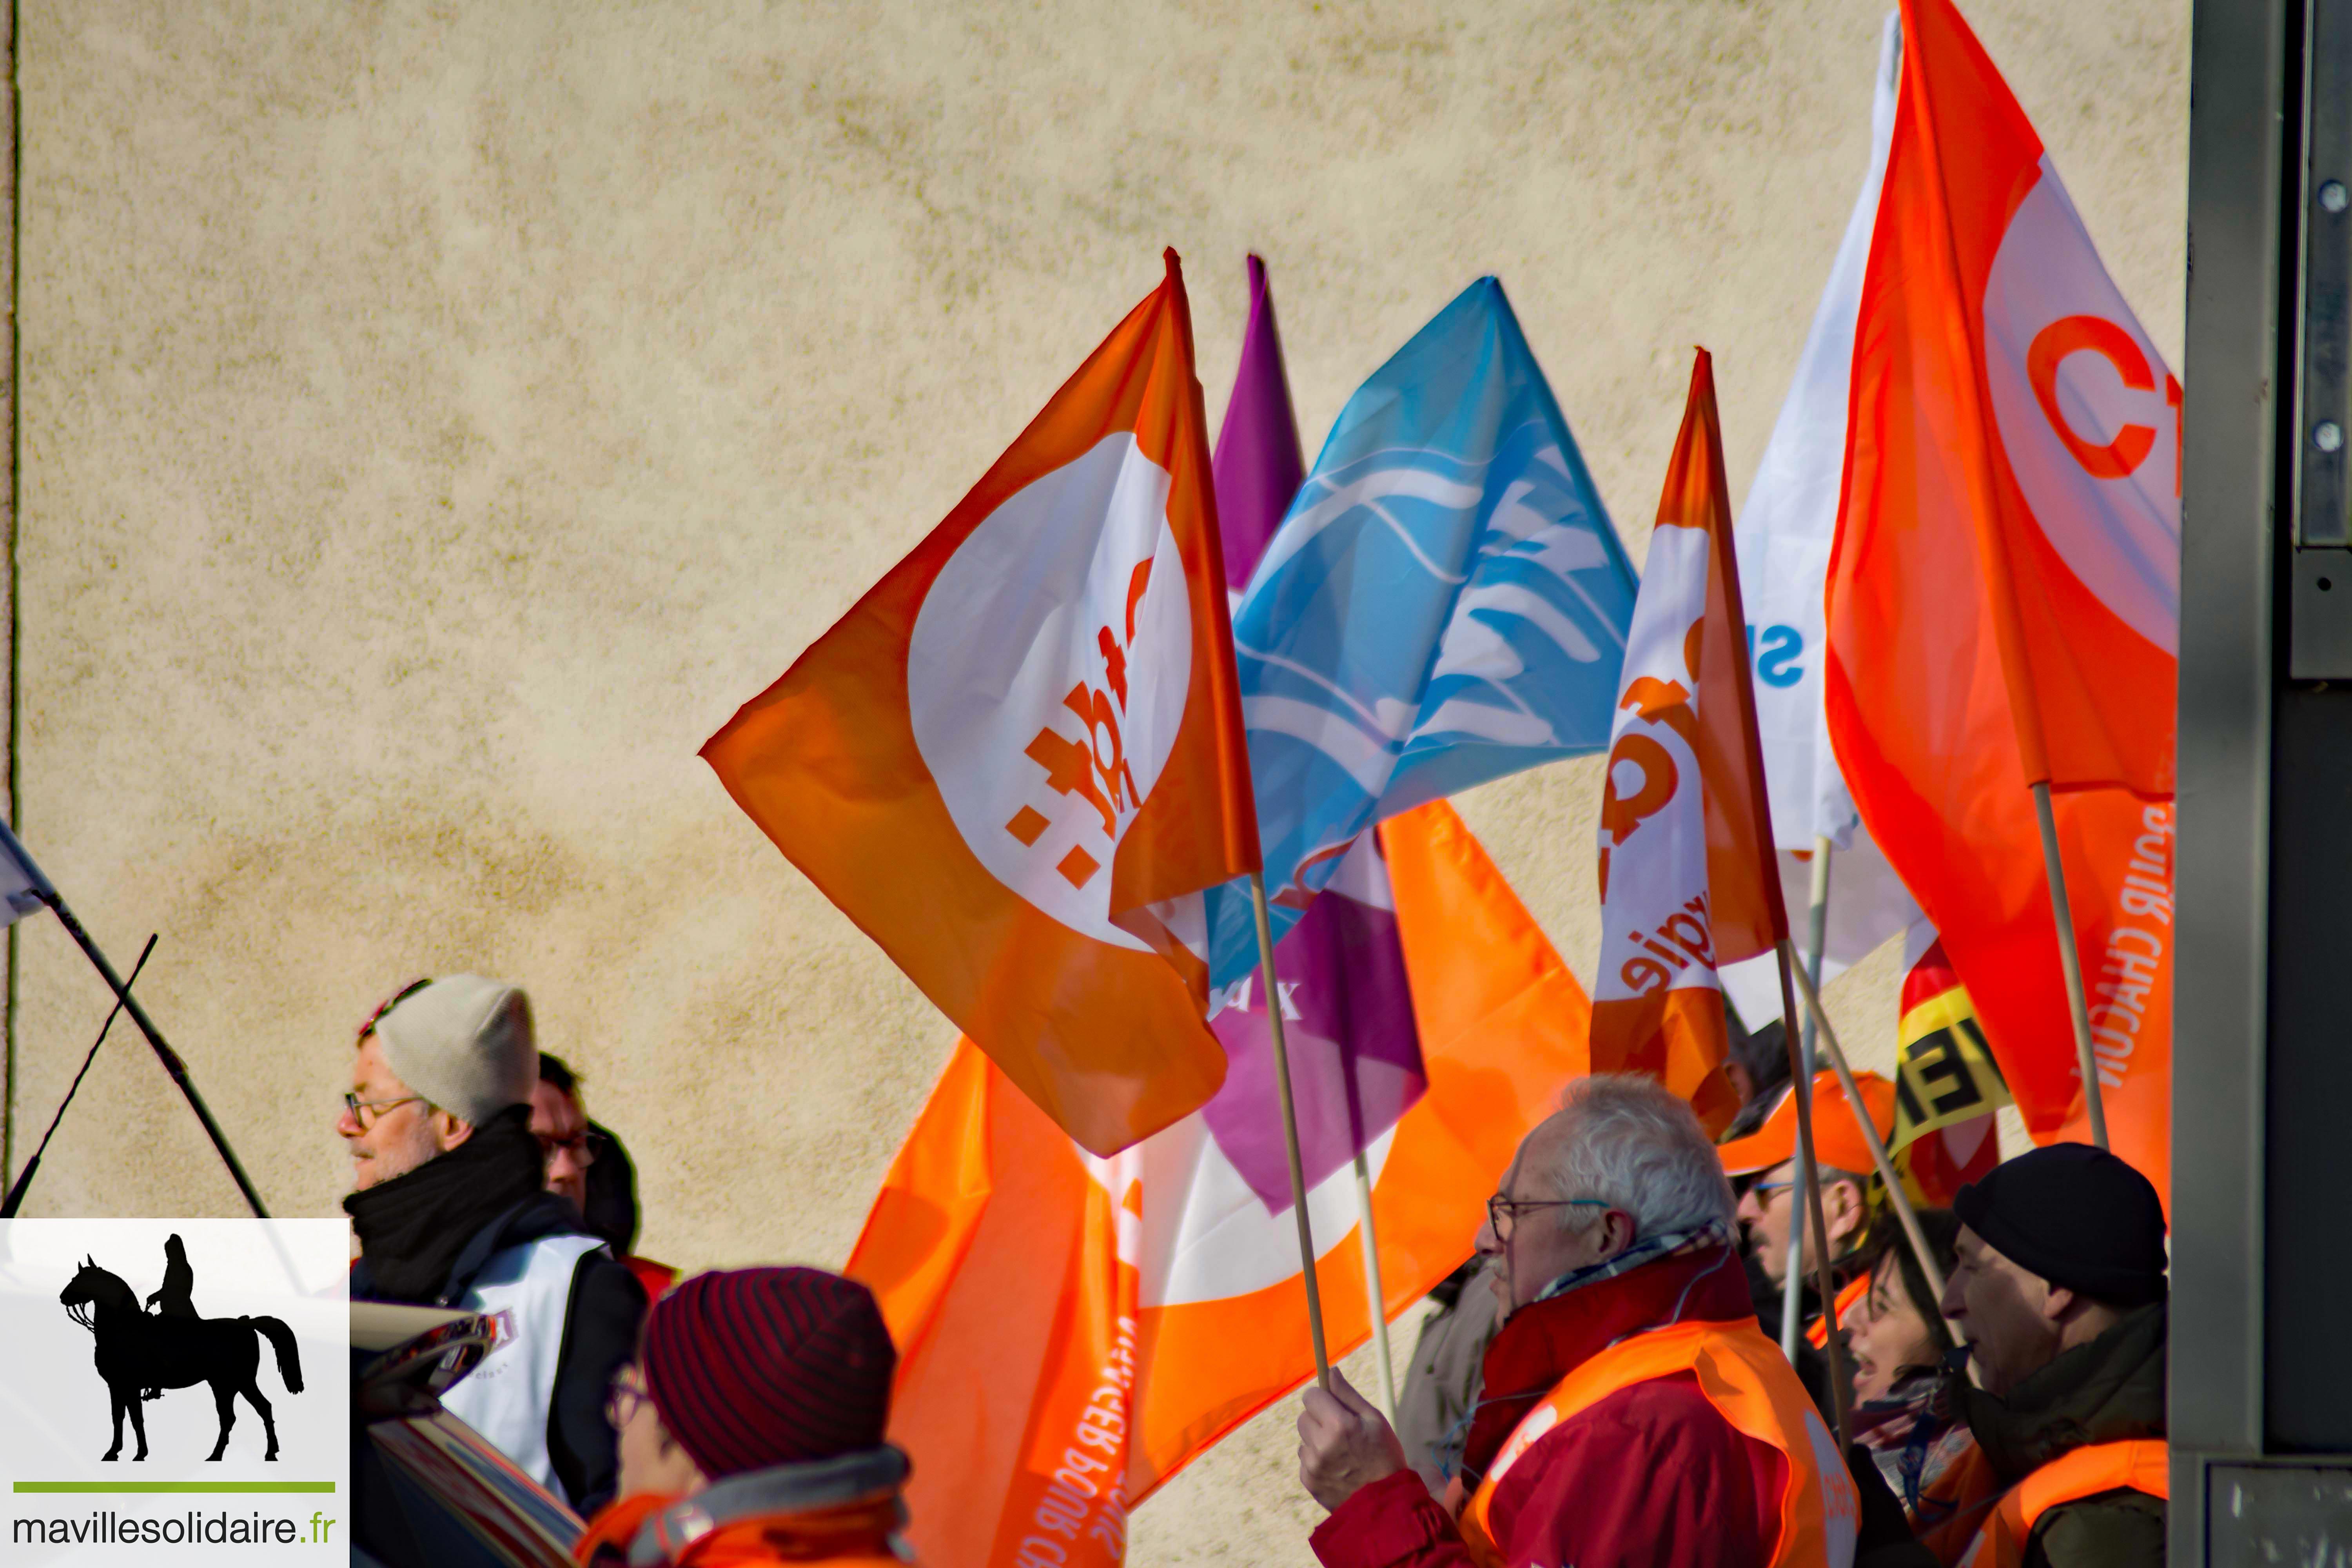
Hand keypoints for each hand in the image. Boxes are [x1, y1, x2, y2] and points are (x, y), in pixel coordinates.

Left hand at [1296, 1370, 1408, 1511]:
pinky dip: (1316, 1460)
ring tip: (1342, 1453)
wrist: (1386, 1504)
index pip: (1311, 1396)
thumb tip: (1330, 1370)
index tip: (1334, 1406)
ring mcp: (1313, 1466)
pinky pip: (1305, 1460)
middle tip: (1341, 1431)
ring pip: (1304, 1439)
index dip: (1323, 1398)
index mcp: (1338, 1425)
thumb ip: (1347, 1394)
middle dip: (1319, 1418)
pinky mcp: (1309, 1482)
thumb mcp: (1374, 1419)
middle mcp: (1321, 1445)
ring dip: (1317, 1441)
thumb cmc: (1385, 1456)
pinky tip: (1337, 1468)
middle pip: (1304, 1416)